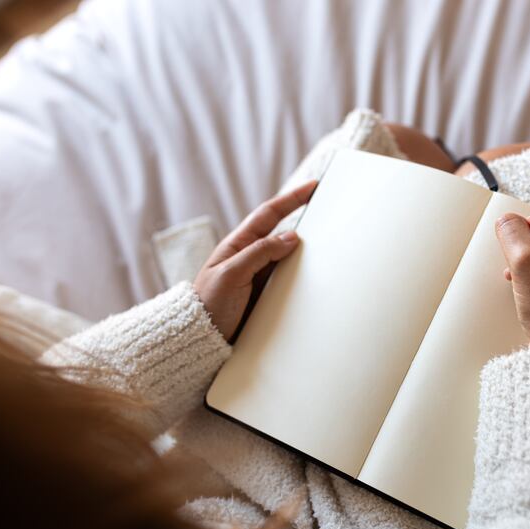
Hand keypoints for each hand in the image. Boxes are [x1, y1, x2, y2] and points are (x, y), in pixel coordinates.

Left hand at [194, 180, 317, 339]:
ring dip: (308, 251)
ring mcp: (260, 276)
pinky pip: (291, 279)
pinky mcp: (268, 295)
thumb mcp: (231, 275)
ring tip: (329, 243)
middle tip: (328, 210)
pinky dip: (305, 274)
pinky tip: (318, 275)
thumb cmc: (209, 305)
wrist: (201, 340)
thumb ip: (259, 253)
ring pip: (290, 256)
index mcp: (238, 245)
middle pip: (283, 232)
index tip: (312, 187)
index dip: (291, 198)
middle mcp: (251, 257)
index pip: (269, 214)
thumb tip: (291, 236)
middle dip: (305, 219)